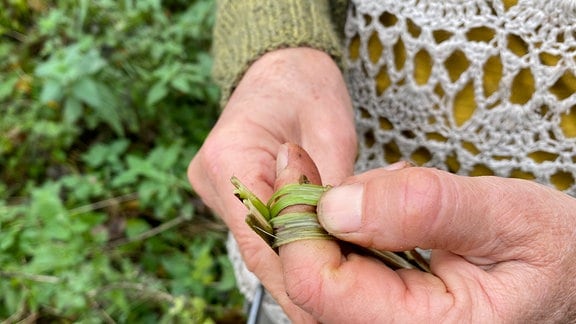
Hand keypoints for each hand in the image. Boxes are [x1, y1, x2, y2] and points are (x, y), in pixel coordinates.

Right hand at [188, 48, 355, 321]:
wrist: (279, 68)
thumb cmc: (304, 86)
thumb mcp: (332, 128)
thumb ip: (332, 186)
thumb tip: (345, 239)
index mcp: (228, 157)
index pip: (259, 234)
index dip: (296, 277)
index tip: (327, 309)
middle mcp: (214, 181)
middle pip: (259, 249)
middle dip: (302, 279)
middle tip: (341, 308)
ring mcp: (219, 192)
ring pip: (262, 246)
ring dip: (301, 267)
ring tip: (344, 286)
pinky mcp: (233, 198)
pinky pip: (265, 233)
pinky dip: (296, 249)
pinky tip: (328, 261)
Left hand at [278, 162, 575, 321]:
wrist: (570, 275)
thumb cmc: (554, 250)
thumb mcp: (505, 216)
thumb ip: (423, 209)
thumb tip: (335, 206)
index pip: (320, 287)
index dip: (295, 222)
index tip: (293, 163)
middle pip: (305, 288)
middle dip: (297, 220)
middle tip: (305, 166)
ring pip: (314, 285)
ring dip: (313, 226)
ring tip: (340, 183)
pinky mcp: (385, 317)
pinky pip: (336, 281)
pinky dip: (334, 237)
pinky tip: (358, 209)